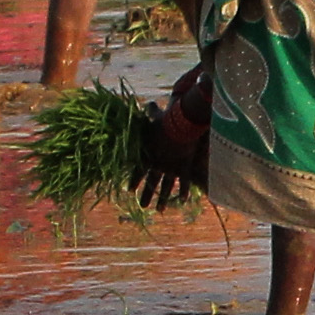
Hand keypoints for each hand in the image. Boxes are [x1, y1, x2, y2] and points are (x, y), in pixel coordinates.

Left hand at [128, 77, 209, 206]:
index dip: (134, 180)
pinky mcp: (185, 168)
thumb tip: (148, 104)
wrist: (181, 126)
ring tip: (159, 210)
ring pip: (166, 188)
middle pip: (151, 183)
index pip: (138, 171)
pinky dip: (183, 191)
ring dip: (162, 200)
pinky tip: (182, 201)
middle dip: (146, 195)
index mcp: (148, 155)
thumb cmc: (165, 120)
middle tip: (142, 206)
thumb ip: (150, 113)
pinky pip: (184, 183)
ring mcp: (171, 168)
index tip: (129, 190)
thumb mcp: (156, 115)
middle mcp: (158, 165)